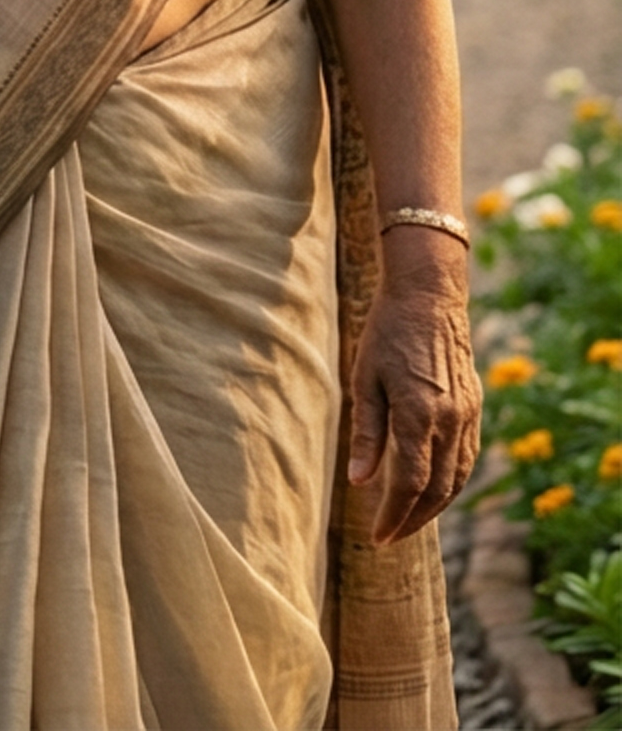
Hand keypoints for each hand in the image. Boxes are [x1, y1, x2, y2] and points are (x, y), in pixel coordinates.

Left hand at [348, 228, 479, 542]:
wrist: (429, 298)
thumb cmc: (386, 333)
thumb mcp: (364, 379)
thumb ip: (366, 433)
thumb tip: (360, 483)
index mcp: (419, 415)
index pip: (410, 483)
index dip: (394, 515)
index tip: (378, 537)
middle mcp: (450, 421)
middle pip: (437, 490)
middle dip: (413, 519)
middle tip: (388, 537)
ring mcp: (468, 416)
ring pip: (457, 479)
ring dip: (434, 506)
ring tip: (407, 520)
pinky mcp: (475, 409)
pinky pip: (466, 459)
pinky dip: (450, 482)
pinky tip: (432, 489)